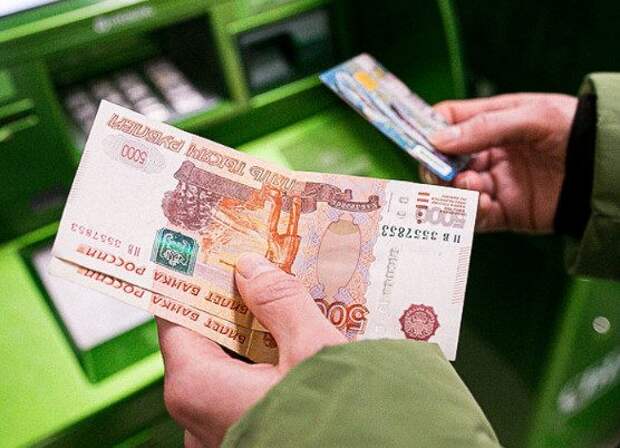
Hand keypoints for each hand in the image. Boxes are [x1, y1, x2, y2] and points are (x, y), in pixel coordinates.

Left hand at [157, 253, 345, 446]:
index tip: (210, 256)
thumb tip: (252, 268)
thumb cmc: (334, 420)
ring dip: (251, 340)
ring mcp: (219, 435)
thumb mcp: (312, 350)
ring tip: (283, 309)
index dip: (192, 284)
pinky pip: (242, 396)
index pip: (175, 319)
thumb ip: (279, 302)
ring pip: (225, 371)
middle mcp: (195, 417)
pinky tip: (293, 352)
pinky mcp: (244, 442)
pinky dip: (261, 370)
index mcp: (196, 386)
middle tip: (259, 275)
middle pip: (202, 344)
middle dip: (231, 309)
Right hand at [427, 93, 577, 231]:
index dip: (428, 129)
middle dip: (437, 167)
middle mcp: (487, 153)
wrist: (606, 170)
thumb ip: (485, 127)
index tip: (418, 141)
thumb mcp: (532, 117)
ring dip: (455, 191)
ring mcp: (494, 183)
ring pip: (455, 190)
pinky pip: (475, 216)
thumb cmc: (574, 130)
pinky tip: (484, 204)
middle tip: (443, 172)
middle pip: (444, 160)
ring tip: (473, 187)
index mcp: (490, 122)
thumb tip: (437, 140)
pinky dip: (471, 213)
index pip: (447, 122)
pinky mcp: (504, 211)